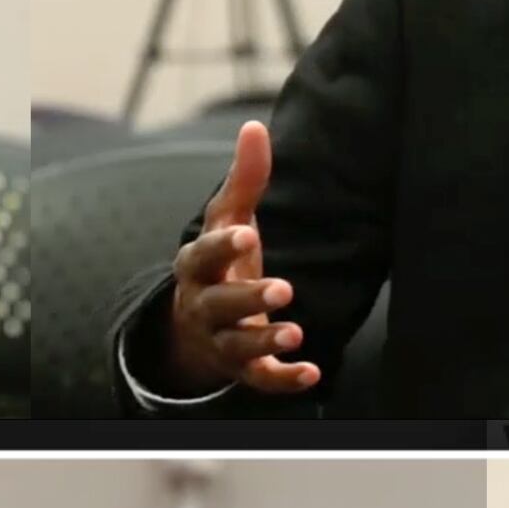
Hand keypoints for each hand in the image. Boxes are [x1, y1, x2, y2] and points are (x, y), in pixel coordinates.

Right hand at [164, 122, 318, 395]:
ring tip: (296, 333)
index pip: (203, 255)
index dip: (222, 247)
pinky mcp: (243, 368)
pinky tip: (311, 373)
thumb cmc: (221, 260)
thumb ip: (244, 178)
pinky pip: (260, 378)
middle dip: (248, 298)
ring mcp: (222, 340)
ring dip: (266, 340)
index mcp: (197, 265)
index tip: (245, 233)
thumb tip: (255, 127)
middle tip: (282, 288)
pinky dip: (283, 380)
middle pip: (219, 304)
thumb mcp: (228, 219)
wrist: (198, 324)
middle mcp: (204, 305)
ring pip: (237, 346)